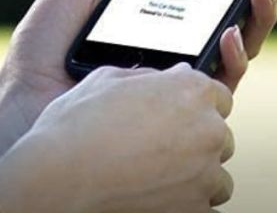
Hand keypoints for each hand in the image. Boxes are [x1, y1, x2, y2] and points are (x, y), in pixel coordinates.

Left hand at [0, 0, 276, 126]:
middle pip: (242, 12)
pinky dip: (233, 51)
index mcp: (164, 17)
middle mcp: (181, 48)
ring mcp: (183, 79)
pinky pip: (222, 81)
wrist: (22, 106)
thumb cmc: (43, 52)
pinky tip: (228, 28)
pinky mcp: (180, 108)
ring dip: (263, 10)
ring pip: (244, 44)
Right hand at [0, 63, 238, 212]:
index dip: (196, 104)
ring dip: (195, 176)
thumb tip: (163, 79)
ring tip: (155, 176)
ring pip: (216, 176)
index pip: (218, 95)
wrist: (58, 181)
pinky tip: (157, 198)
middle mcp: (207, 130)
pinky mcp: (196, 212)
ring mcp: (204, 175)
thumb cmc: (75, 127)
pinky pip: (205, 209)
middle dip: (196, 140)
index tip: (179, 113)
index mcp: (190, 91)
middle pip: (218, 135)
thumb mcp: (106, 80)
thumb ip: (146, 77)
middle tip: (158, 146)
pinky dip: (186, 205)